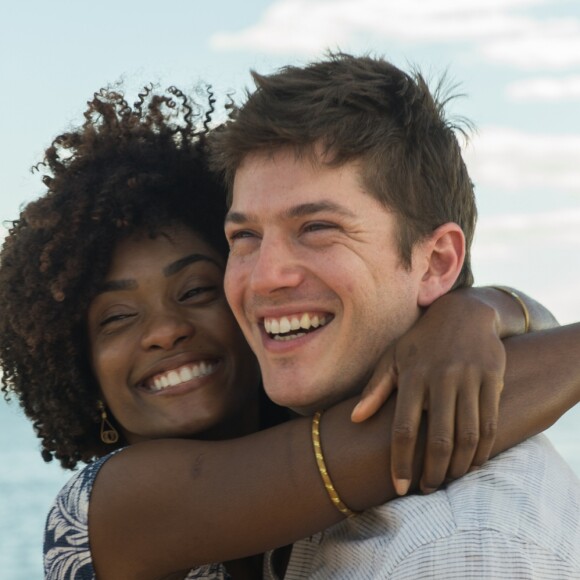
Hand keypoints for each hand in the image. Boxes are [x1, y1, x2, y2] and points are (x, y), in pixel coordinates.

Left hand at [352, 291, 505, 495]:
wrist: (464, 313)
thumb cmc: (421, 341)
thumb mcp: (394, 357)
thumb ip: (376, 389)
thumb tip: (355, 419)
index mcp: (412, 376)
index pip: (403, 428)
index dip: (400, 462)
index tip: (400, 487)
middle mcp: (441, 378)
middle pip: (438, 439)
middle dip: (433, 472)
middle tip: (428, 489)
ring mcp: (469, 379)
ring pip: (467, 436)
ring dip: (459, 466)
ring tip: (449, 480)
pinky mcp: (492, 379)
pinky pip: (490, 423)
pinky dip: (483, 450)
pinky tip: (473, 462)